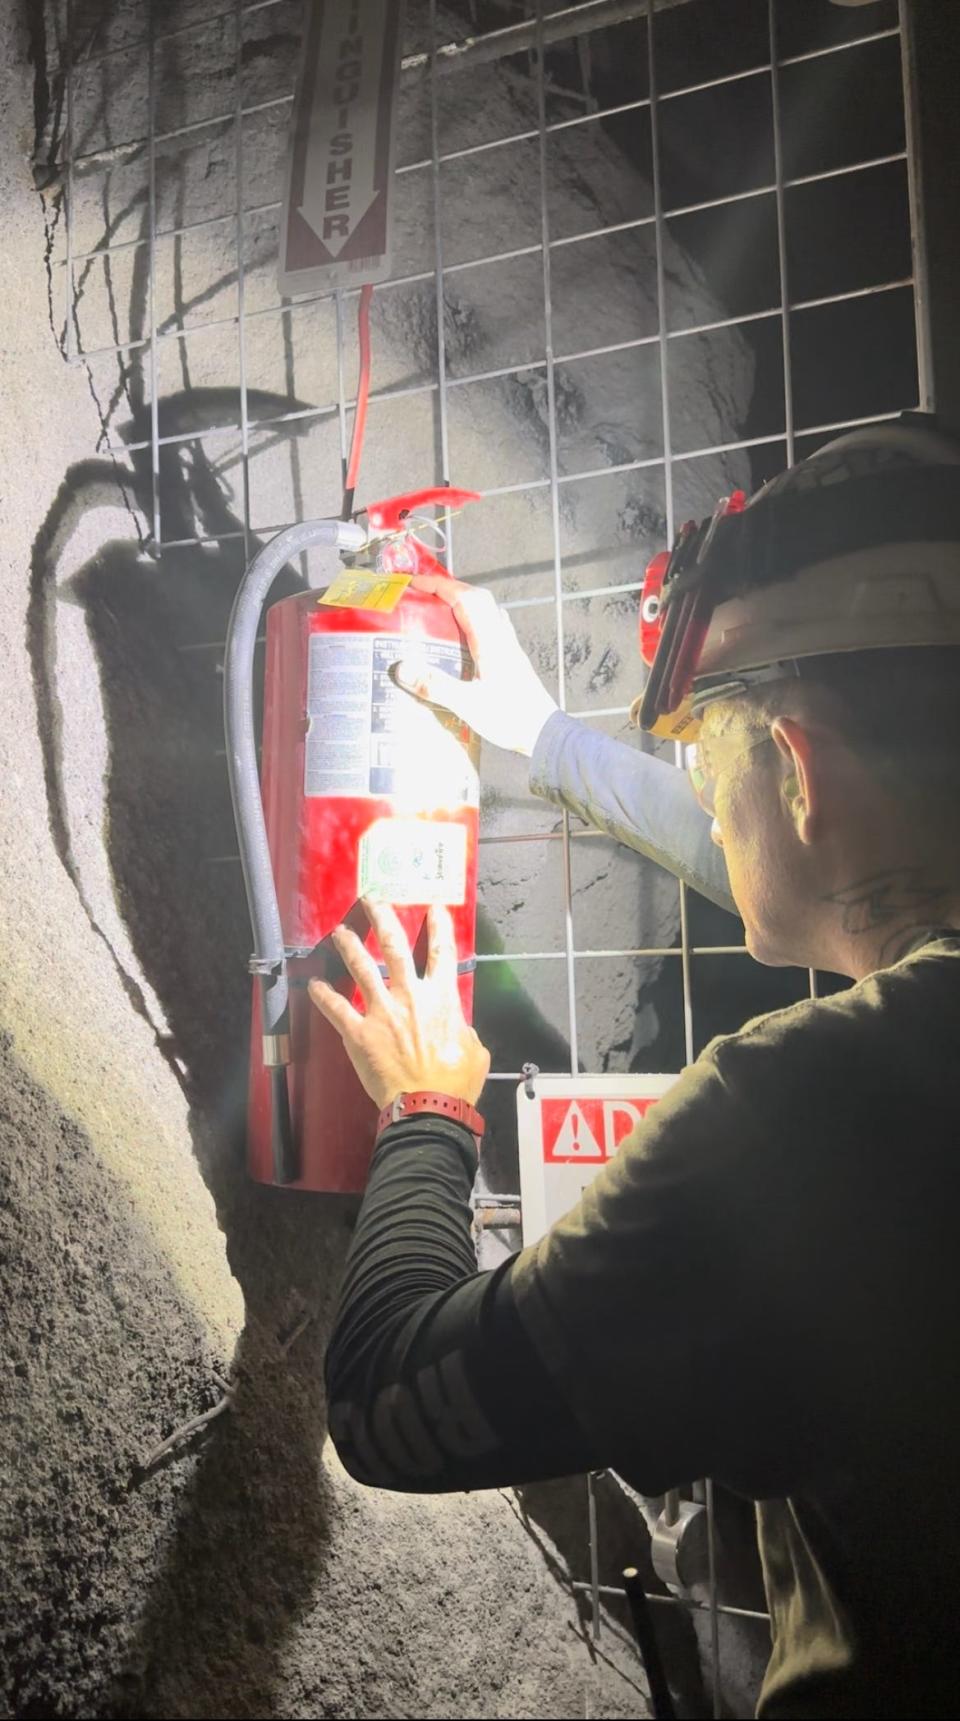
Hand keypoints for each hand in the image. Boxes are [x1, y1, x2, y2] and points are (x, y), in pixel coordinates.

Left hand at [308, 899, 490, 1109]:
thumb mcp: (475, 1049)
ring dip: (350, 947)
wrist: (427, 1106)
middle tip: (374, 900)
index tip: (434, 908)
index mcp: (441, 998)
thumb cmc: (456, 1082)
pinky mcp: (359, 1033)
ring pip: (362, 969)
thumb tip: (457, 1025)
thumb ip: (463, 1029)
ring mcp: (382, 1012)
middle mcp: (410, 996)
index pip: (442, 953)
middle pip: (395, 948)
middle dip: (383, 919)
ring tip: (340, 932)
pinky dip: (325, 996)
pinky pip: (338, 1009)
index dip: (439, 927)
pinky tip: (315, 984)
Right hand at [393, 574, 557, 756]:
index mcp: (491, 641)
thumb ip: (435, 686)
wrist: (544, 733)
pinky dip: (475, 621)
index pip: (465, 599)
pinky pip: (492, 628)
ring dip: (464, 603)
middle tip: (424, 595)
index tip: (415, 583)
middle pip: (478, 599)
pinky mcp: (512, 660)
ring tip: (439, 612)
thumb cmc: (511, 718)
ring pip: (487, 612)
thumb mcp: (468, 704)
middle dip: (450, 589)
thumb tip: (402, 668)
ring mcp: (509, 647)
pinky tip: (465, 635)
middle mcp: (502, 637)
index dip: (440, 586)